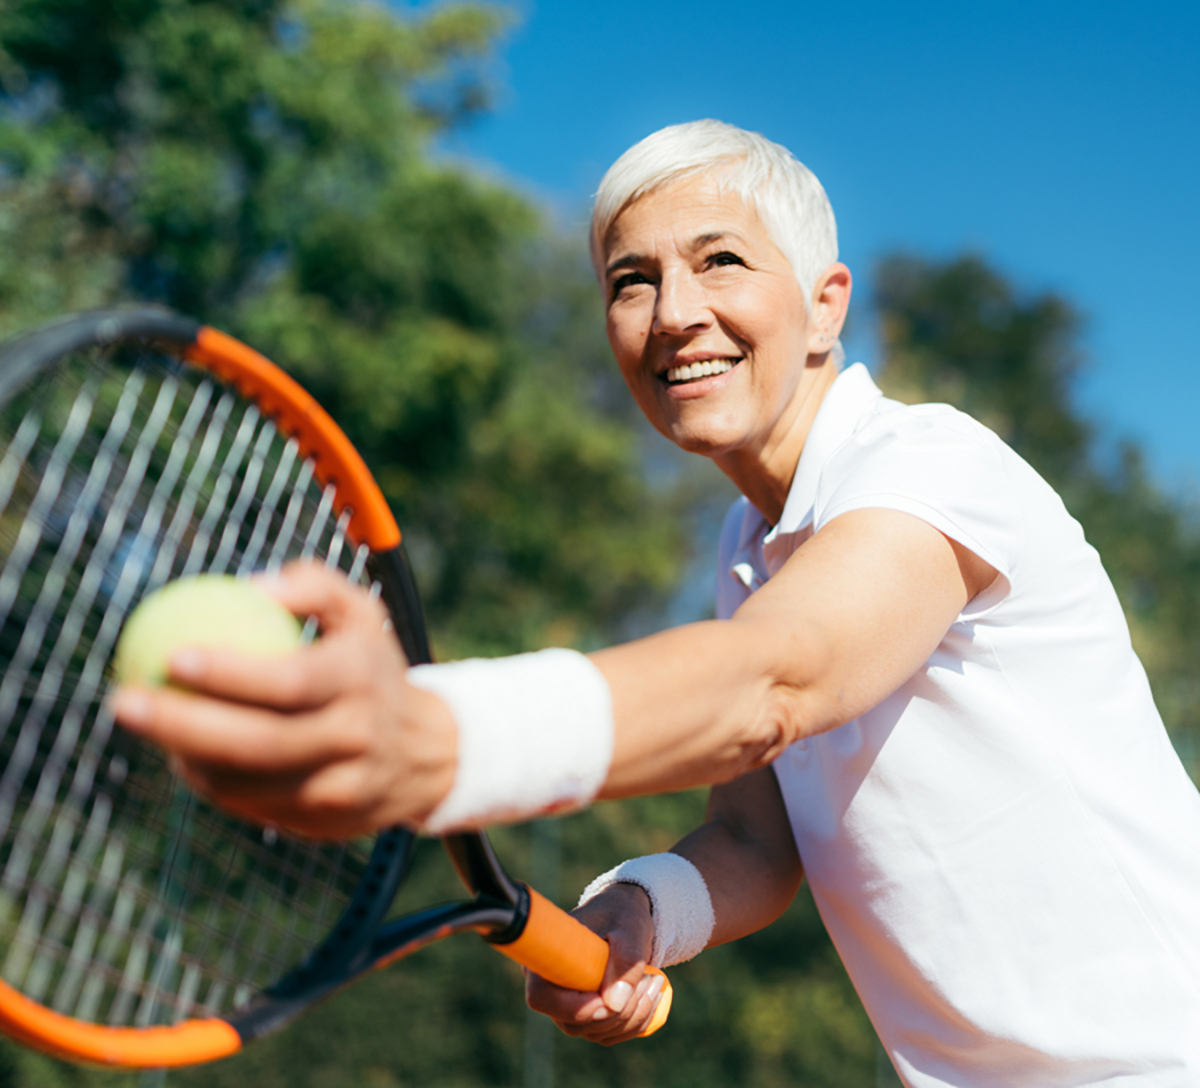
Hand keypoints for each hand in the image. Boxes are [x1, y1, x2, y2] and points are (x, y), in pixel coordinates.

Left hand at [110, 561, 456, 836]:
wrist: (429, 752)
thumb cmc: (372, 668)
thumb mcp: (361, 614)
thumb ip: (313, 585)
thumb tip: (248, 587)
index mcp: (363, 679)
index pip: (290, 681)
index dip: (228, 674)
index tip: (171, 656)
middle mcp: (357, 737)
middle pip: (259, 742)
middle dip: (182, 724)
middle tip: (124, 701)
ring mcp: (341, 788)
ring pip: (247, 783)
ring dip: (186, 756)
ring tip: (147, 721)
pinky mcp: (325, 824)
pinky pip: (252, 805)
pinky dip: (211, 781)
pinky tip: (183, 753)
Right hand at [525, 883, 666, 1044]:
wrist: (626, 918)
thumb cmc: (622, 915)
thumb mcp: (629, 928)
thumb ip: (625, 962)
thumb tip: (614, 1005)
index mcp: (547, 956)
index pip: (543, 997)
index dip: (576, 1006)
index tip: (611, 998)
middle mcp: (552, 987)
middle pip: (576, 1022)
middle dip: (619, 1009)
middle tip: (650, 978)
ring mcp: (569, 1006)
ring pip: (598, 1032)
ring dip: (634, 1014)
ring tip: (654, 979)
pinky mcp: (589, 1016)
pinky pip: (612, 1034)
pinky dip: (638, 1020)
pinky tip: (652, 994)